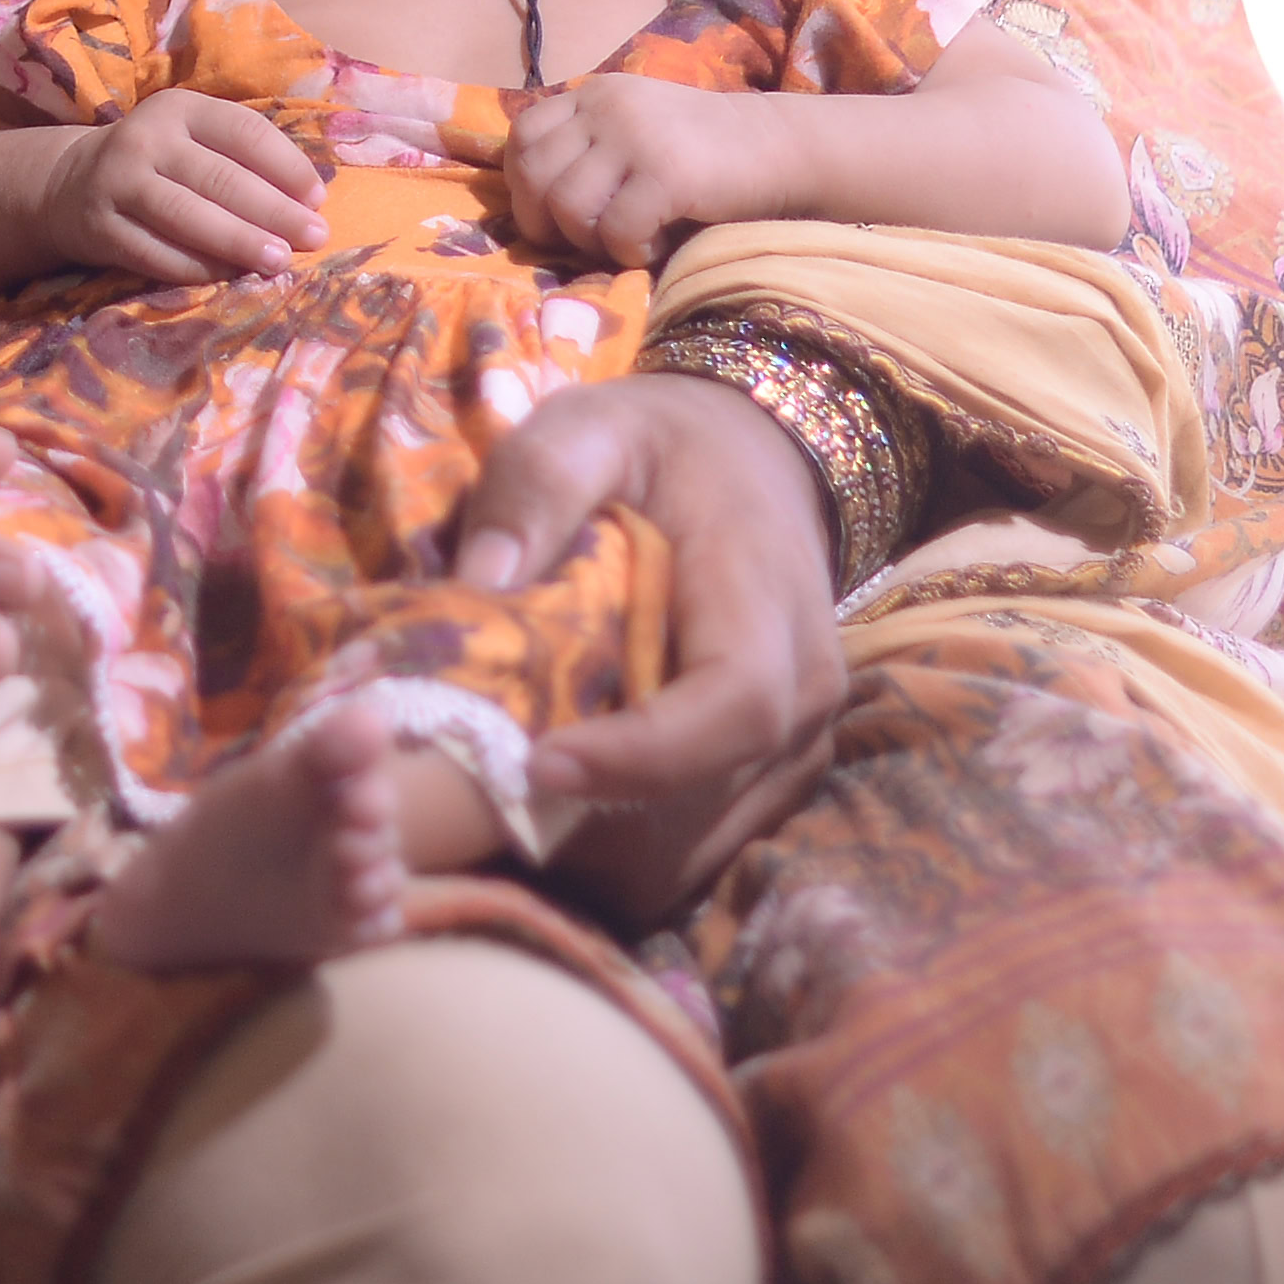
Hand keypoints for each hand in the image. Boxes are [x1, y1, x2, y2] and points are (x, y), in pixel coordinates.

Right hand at [54, 87, 327, 280]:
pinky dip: (197, 268)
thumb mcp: (194, 139)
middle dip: (273, 211)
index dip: (286, 165)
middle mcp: (145, 139)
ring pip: (187, 215)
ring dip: (239, 241)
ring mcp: (118, 182)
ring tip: (279, 261)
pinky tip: (230, 277)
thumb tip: (309, 202)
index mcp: (180, 108)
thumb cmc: (160, 162)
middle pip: (220, 177)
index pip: (243, 131)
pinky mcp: (101, 227)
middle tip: (313, 237)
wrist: (71, 184)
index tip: (318, 199)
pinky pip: (156, 253)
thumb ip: (244, 160)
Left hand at [446, 374, 843, 923]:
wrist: (752, 462)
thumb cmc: (660, 448)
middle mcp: (806, 693)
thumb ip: (535, 486)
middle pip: (705, 800)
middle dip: (591, 818)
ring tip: (501, 798)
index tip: (537, 763)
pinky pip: (696, 855)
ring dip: (597, 848)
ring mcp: (798, 749)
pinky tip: (548, 807)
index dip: (642, 754)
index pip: (734, 705)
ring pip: (698, 849)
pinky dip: (618, 854)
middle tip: (477, 792)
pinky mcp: (771, 783)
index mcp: (767, 599)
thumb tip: (480, 583)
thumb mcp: (588, 428)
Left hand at [501, 71, 755, 270]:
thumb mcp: (632, 132)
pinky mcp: (667, 173)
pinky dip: (628, 252)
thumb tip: (531, 210)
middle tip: (586, 240)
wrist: (778, 148)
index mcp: (593, 94)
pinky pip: (615, 229)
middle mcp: (606, 106)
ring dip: (589, 240)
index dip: (525, 185)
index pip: (521, 136)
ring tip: (625, 240)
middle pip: (534, 174)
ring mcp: (636, 136)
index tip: (553, 214)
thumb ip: (585, 151)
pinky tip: (655, 244)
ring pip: (567, 205)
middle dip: (547, 222)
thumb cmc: (702, 154)